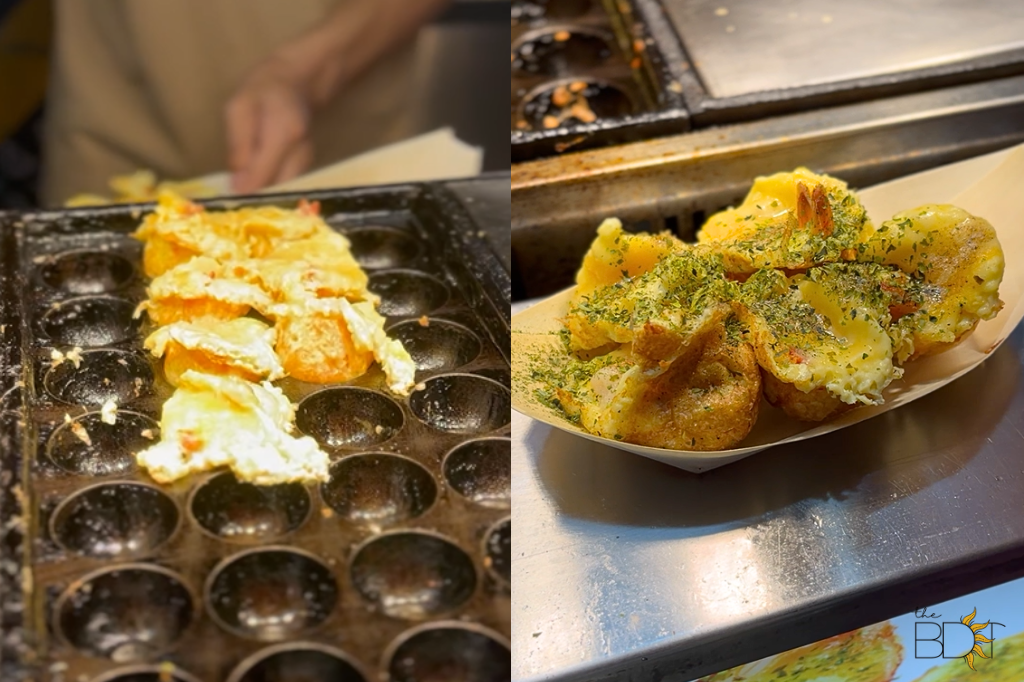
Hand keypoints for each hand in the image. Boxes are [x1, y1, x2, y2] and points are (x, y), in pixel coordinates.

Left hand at [225, 57, 314, 192]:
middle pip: (278, 190)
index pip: (264, 175)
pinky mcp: (306, 166)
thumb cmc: (262, 91)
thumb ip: (238, 145)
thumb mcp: (238, 109)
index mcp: (284, 134)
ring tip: (243, 194)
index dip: (246, 191)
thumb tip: (237, 185)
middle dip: (256, 198)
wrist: (295, 83)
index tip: (229, 197)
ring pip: (285, 192)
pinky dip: (272, 189)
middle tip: (234, 201)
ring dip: (264, 195)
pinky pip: (288, 185)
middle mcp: (301, 152)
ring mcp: (307, 160)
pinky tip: (256, 186)